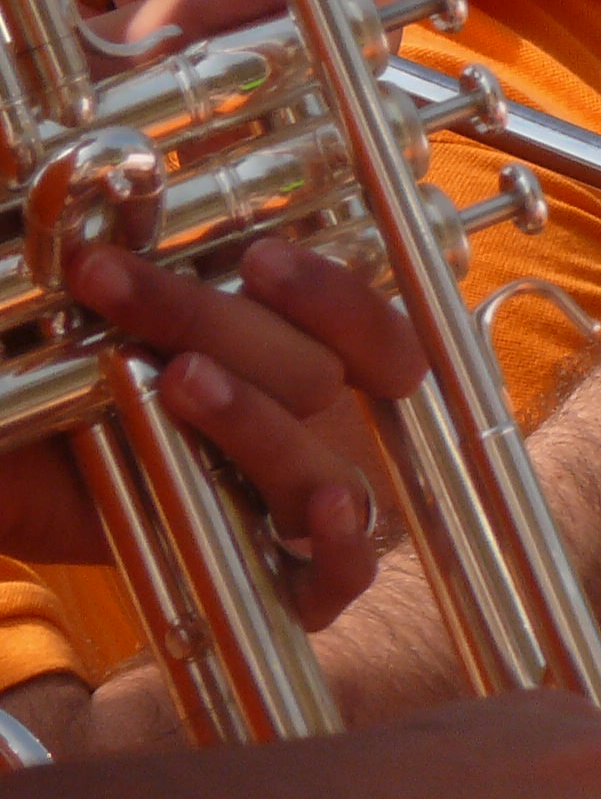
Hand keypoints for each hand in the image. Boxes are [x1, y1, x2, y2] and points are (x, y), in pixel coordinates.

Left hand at [3, 225, 420, 626]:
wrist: (5, 472)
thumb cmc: (56, 402)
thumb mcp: (101, 323)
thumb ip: (134, 280)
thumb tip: (109, 215)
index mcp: (297, 360)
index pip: (367, 329)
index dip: (333, 295)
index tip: (255, 260)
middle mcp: (309, 432)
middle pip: (315, 381)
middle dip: (219, 326)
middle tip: (112, 283)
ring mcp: (290, 510)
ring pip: (318, 471)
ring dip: (254, 421)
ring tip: (176, 379)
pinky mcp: (272, 583)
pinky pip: (340, 579)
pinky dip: (344, 550)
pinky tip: (324, 512)